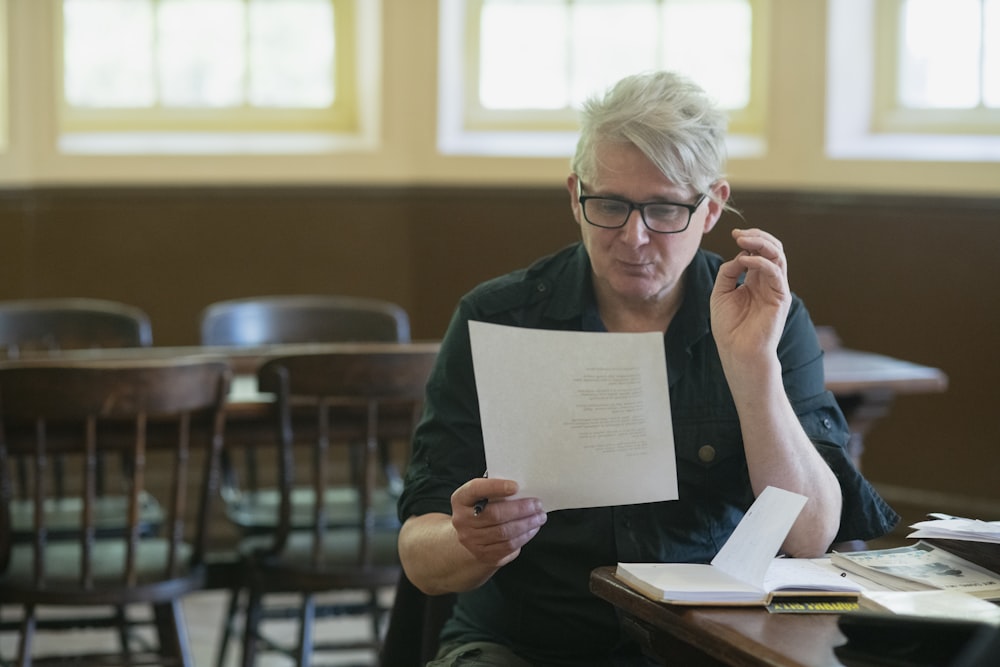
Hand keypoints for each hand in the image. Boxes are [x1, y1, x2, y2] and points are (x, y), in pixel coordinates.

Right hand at [450, 475, 546, 568]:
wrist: (471, 535)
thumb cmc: (482, 509)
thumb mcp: (482, 495)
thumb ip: (496, 490)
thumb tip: (524, 489)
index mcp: (461, 499)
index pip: (476, 490)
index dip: (495, 487)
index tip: (516, 486)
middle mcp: (462, 520)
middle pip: (494, 514)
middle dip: (520, 509)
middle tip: (537, 505)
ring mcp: (471, 540)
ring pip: (504, 532)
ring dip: (526, 524)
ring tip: (539, 517)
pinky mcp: (483, 555)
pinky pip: (508, 546)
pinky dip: (524, 537)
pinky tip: (532, 529)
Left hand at [710, 228, 790, 366]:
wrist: (737, 351)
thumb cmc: (729, 326)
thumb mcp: (721, 293)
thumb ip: (728, 272)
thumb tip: (739, 255)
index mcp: (755, 280)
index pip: (759, 251)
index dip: (749, 239)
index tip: (734, 234)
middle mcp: (768, 282)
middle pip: (772, 249)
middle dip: (758, 236)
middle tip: (740, 234)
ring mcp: (776, 288)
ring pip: (778, 256)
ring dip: (761, 244)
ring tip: (743, 240)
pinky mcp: (780, 297)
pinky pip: (776, 273)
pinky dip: (762, 262)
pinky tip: (747, 261)